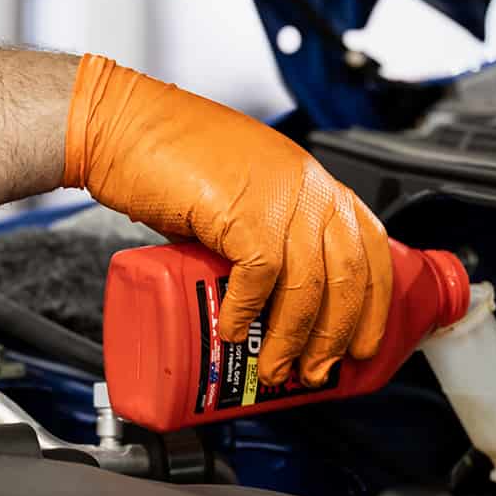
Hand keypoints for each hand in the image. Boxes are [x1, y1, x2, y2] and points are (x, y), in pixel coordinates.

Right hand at [63, 54, 392, 385]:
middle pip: (348, 275)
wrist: (121, 123)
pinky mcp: (242, 210)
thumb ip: (264, 237)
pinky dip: (247, 312)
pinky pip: (260, 275)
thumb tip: (269, 303)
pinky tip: (231, 331)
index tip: (363, 344)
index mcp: (313, 183)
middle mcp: (306, 187)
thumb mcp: (242, 194)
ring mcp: (278, 197)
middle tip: (315, 371)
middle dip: (335, 336)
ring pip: (308, 284)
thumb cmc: (172, 156)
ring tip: (274, 367)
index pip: (371, 248)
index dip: (373, 305)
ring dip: (292, 338)